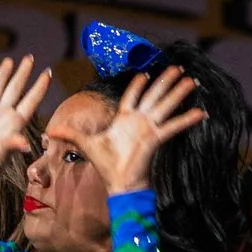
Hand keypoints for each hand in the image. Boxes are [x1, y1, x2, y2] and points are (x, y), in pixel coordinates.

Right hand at [0, 58, 51, 186]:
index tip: (48, 73)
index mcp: (15, 123)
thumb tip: (25, 144)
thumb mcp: (4, 155)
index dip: (39, 87)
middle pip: (15, 89)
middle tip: (30, 58)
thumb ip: (12, 145)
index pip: (30, 101)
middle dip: (23, 74)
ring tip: (9, 60)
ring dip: (1, 74)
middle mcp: (2, 114)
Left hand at [72, 64, 205, 196]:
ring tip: (192, 80)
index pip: (132, 96)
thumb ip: (70, 133)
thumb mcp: (84, 144)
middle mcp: (140, 121)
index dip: (138, 84)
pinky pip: (174, 127)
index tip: (145, 73)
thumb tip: (49, 130)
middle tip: (177, 68)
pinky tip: (201, 112)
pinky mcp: (157, 139)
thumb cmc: (105, 165)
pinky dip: (188, 120)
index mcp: (124, 119)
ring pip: (166, 105)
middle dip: (166, 81)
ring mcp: (150, 128)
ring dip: (179, 93)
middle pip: (154, 95)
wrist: (119, 183)